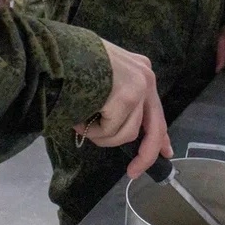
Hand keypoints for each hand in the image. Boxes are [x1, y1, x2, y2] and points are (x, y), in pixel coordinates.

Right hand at [76, 39, 171, 178]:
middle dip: (146, 155)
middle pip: (154, 127)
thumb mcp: (104, 77)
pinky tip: (80, 120)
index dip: (161, 136)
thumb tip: (125, 129)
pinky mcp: (126, 97)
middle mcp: (145, 77)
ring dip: (103, 137)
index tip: (166, 153)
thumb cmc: (74, 64)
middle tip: (133, 172)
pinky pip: (111, 131)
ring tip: (82, 123)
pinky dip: (93, 132)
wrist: (57, 52)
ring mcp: (138, 86)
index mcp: (140, 70)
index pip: (156, 109)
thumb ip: (118, 96)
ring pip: (127, 133)